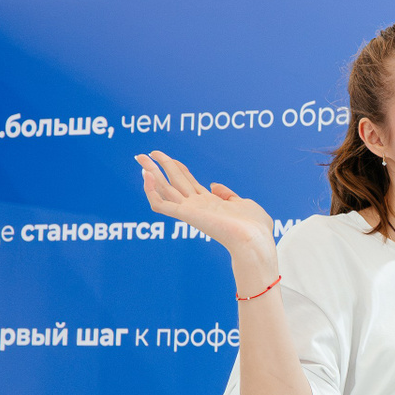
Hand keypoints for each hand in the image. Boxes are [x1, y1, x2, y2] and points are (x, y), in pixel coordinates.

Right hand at [138, 151, 275, 266]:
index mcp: (210, 203)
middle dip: (158, 166)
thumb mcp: (244, 203)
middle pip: (172, 181)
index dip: (178, 168)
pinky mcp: (185, 214)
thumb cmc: (255, 227)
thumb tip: (213, 185)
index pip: (188, 182)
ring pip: (164, 188)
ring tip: (139, 157)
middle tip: (142, 155)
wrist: (254, 240)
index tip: (168, 158)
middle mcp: (197, 206)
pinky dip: (151, 190)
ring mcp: (190, 210)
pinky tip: (147, 176)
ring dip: (151, 172)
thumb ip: (228, 194)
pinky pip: (160, 204)